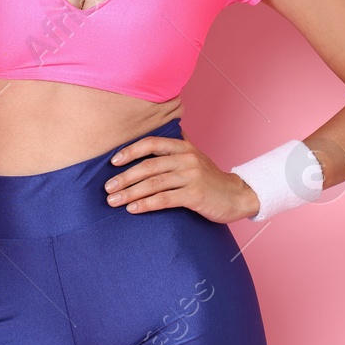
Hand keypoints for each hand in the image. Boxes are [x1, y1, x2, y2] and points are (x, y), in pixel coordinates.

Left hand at [104, 132, 260, 223]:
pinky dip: (146, 204)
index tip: (113, 162)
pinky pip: (165, 199)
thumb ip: (175, 147)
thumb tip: (154, 135)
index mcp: (183, 147)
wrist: (237, 196)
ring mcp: (191, 176)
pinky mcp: (195, 194)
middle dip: (124, 177)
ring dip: (130, 193)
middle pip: (148, 166)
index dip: (130, 151)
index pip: (151, 143)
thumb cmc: (210, 178)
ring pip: (154, 183)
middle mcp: (186, 158)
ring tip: (114, 201)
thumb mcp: (194, 157)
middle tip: (107, 188)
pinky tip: (133, 209)